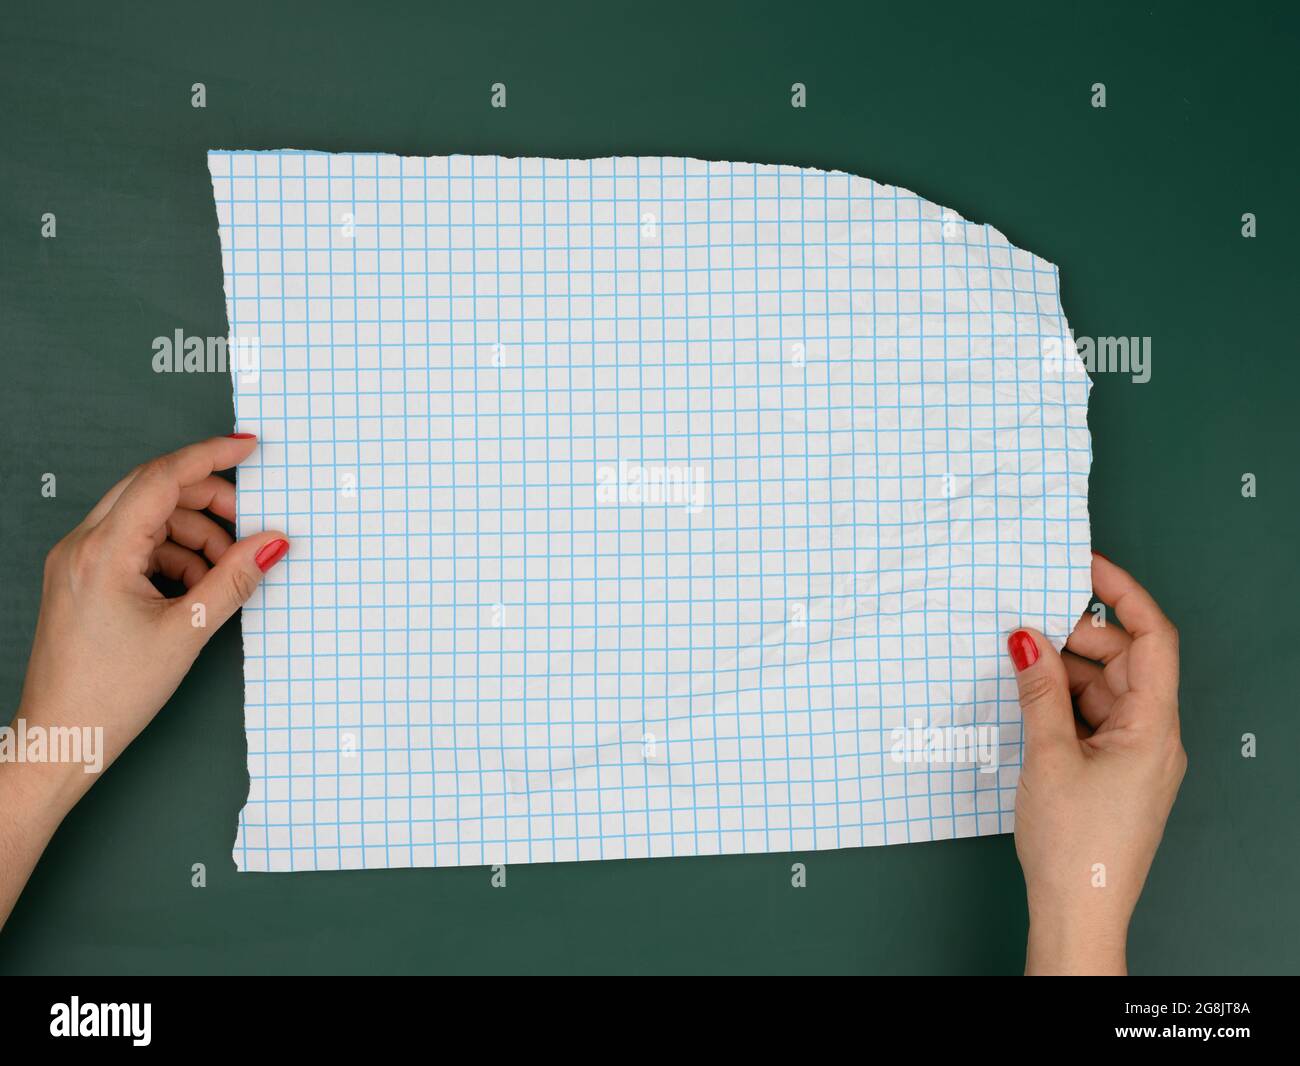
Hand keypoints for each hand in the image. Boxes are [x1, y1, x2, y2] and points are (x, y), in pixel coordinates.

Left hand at [1, 434, 285, 927]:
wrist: (61, 741)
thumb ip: (234, 579)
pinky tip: (194, 588)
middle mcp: (82, 546)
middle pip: (154, 490)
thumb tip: (273, 543)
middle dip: (207, 500)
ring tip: (222, 574)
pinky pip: (134, 544)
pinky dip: (171, 555)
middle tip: (248, 522)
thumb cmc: (110, 695)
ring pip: (147, 518)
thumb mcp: (188, 632)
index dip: (210, 456)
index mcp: (103, 551)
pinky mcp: (81, 579)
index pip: (162, 478)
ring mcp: (77, 561)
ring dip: (193, 534)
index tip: (248, 446)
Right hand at [1009, 553, 1184, 974]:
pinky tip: (1027, 702)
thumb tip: (1025, 638)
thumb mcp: (1049, 756)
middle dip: (1076, 638)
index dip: (1122, 594)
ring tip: (1017, 668)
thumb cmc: (1075, 844)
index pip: (1152, 639)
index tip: (1083, 565)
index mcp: (1155, 726)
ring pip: (1103, 690)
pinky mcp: (1114, 773)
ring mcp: (1135, 757)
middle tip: (1024, 625)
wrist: (1079, 913)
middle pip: (1124, 661)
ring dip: (1062, 674)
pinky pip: (1092, 719)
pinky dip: (1061, 703)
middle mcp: (1154, 736)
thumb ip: (1038, 691)